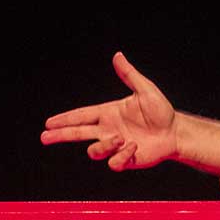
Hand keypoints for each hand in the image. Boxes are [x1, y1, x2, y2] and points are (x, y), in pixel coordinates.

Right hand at [40, 51, 178, 170]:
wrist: (175, 133)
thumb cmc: (161, 111)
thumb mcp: (145, 90)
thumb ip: (129, 75)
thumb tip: (117, 56)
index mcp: (108, 113)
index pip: (81, 116)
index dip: (65, 119)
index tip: (49, 123)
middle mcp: (108, 130)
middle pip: (77, 134)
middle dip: (60, 135)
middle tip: (45, 137)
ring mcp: (115, 146)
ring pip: (94, 151)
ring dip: (105, 145)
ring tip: (121, 138)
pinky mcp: (125, 160)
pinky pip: (113, 163)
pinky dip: (122, 155)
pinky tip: (134, 147)